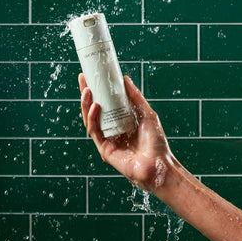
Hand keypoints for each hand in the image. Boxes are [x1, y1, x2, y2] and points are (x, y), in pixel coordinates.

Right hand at [78, 73, 174, 190]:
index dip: (99, 91)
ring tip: (87, 90)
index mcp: (122, 121)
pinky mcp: (104, 149)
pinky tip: (95, 106)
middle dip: (87, 94)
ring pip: (91, 120)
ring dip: (87, 104)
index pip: (107, 103)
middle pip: (95, 110)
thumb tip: (125, 78)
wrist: (158, 164)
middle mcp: (113, 129)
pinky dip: (93, 118)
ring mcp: (108, 139)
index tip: (93, 76)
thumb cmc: (156, 141)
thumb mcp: (147, 113)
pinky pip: (95, 131)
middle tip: (83, 79)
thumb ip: (136, 97)